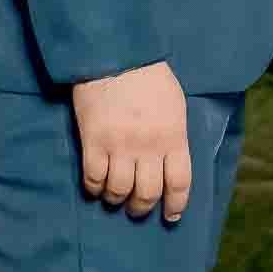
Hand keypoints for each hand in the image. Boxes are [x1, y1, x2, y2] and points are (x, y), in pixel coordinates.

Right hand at [71, 61, 191, 222]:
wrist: (116, 55)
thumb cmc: (150, 78)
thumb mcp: (175, 106)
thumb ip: (174, 136)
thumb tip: (170, 163)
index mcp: (173, 136)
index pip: (179, 183)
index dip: (176, 205)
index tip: (170, 216)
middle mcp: (148, 147)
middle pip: (147, 193)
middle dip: (142, 208)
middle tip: (137, 208)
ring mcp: (119, 146)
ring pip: (119, 191)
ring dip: (117, 200)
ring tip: (115, 198)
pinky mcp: (93, 142)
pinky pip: (93, 179)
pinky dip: (95, 188)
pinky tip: (96, 187)